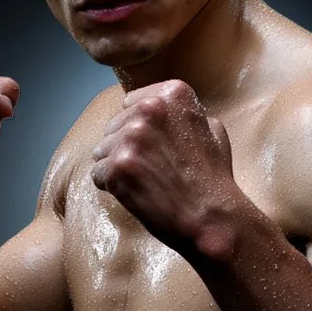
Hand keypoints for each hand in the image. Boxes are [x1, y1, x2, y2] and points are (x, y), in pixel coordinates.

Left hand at [90, 79, 234, 251]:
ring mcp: (132, 137)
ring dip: (118, 168)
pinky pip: (98, 174)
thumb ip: (182, 114)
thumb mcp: (210, 129)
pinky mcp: (118, 165)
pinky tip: (136, 193)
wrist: (212, 216)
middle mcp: (149, 108)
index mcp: (172, 94)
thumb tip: (163, 112)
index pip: (130, 104)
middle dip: (126, 147)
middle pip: (113, 126)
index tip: (156, 147)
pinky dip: (112, 187)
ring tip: (145, 182)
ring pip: (102, 150)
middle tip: (152, 169)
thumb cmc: (213, 178)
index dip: (139, 129)